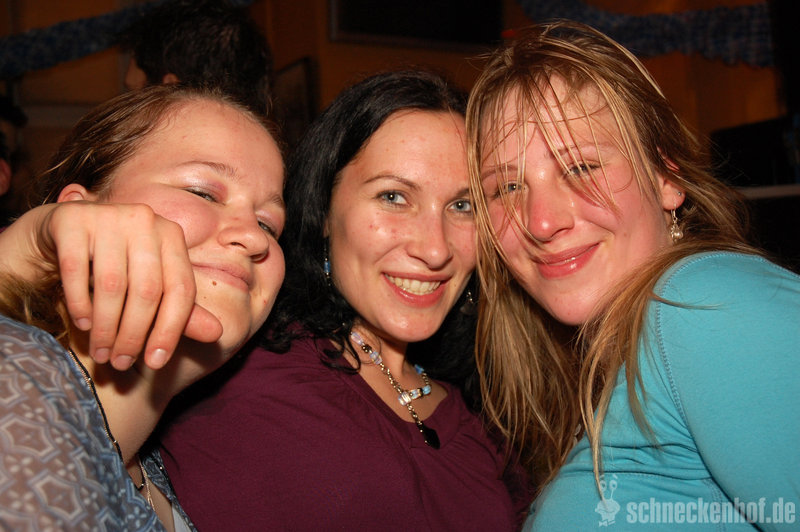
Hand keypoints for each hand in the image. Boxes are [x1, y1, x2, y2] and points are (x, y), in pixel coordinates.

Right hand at [0, 202, 222, 369]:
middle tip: (120, 362)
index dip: (170, 330)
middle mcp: (146, 220)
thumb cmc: (115, 265)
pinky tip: (83, 325)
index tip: (155, 363)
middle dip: (134, 335)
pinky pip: (77, 271)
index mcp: (172, 235)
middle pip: (148, 290)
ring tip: (102, 352)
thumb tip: (217, 334)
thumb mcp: (150, 286)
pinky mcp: (73, 219)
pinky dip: (80, 304)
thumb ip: (180, 310)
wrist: (63, 234)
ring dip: (107, 328)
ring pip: (113, 285)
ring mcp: (108, 215)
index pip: (181, 289)